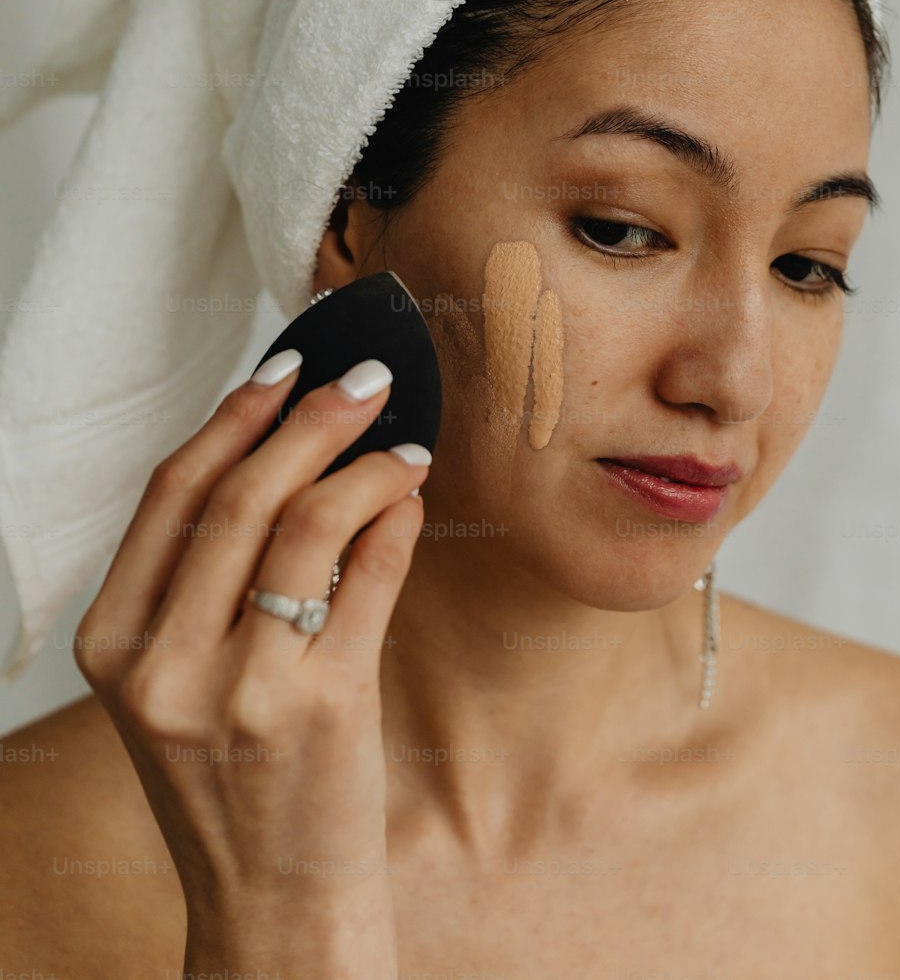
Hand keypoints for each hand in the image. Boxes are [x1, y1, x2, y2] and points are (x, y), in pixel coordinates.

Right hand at [72, 351, 429, 976]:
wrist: (271, 908)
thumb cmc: (231, 781)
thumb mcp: (175, 682)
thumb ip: (201, 581)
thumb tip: (279, 447)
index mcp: (114, 646)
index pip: (171, 493)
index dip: (234, 416)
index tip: (285, 367)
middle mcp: (165, 663)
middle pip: (241, 492)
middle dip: (312, 416)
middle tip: (367, 379)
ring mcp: (243, 688)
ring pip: (307, 522)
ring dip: (366, 464)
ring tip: (403, 444)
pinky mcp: (325, 706)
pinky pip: (370, 576)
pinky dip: (396, 521)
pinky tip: (410, 502)